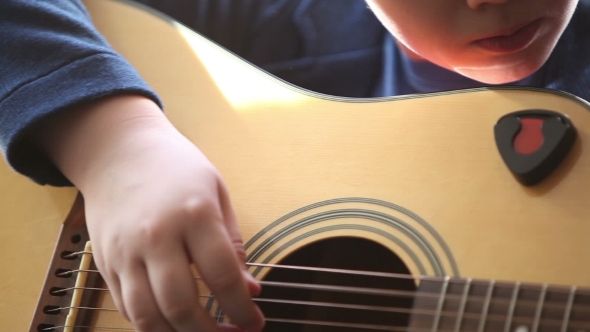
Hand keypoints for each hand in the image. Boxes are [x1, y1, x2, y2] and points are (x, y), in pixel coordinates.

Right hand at [36, 95, 263, 331]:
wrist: (119, 150)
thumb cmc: (176, 168)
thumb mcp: (217, 192)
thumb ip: (233, 244)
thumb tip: (249, 290)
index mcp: (194, 215)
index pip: (222, 276)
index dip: (242, 309)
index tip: (255, 324)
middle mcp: (156, 236)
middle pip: (181, 305)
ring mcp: (125, 252)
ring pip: (148, 316)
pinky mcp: (105, 262)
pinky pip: (127, 307)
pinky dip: (151, 325)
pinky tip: (172, 324)